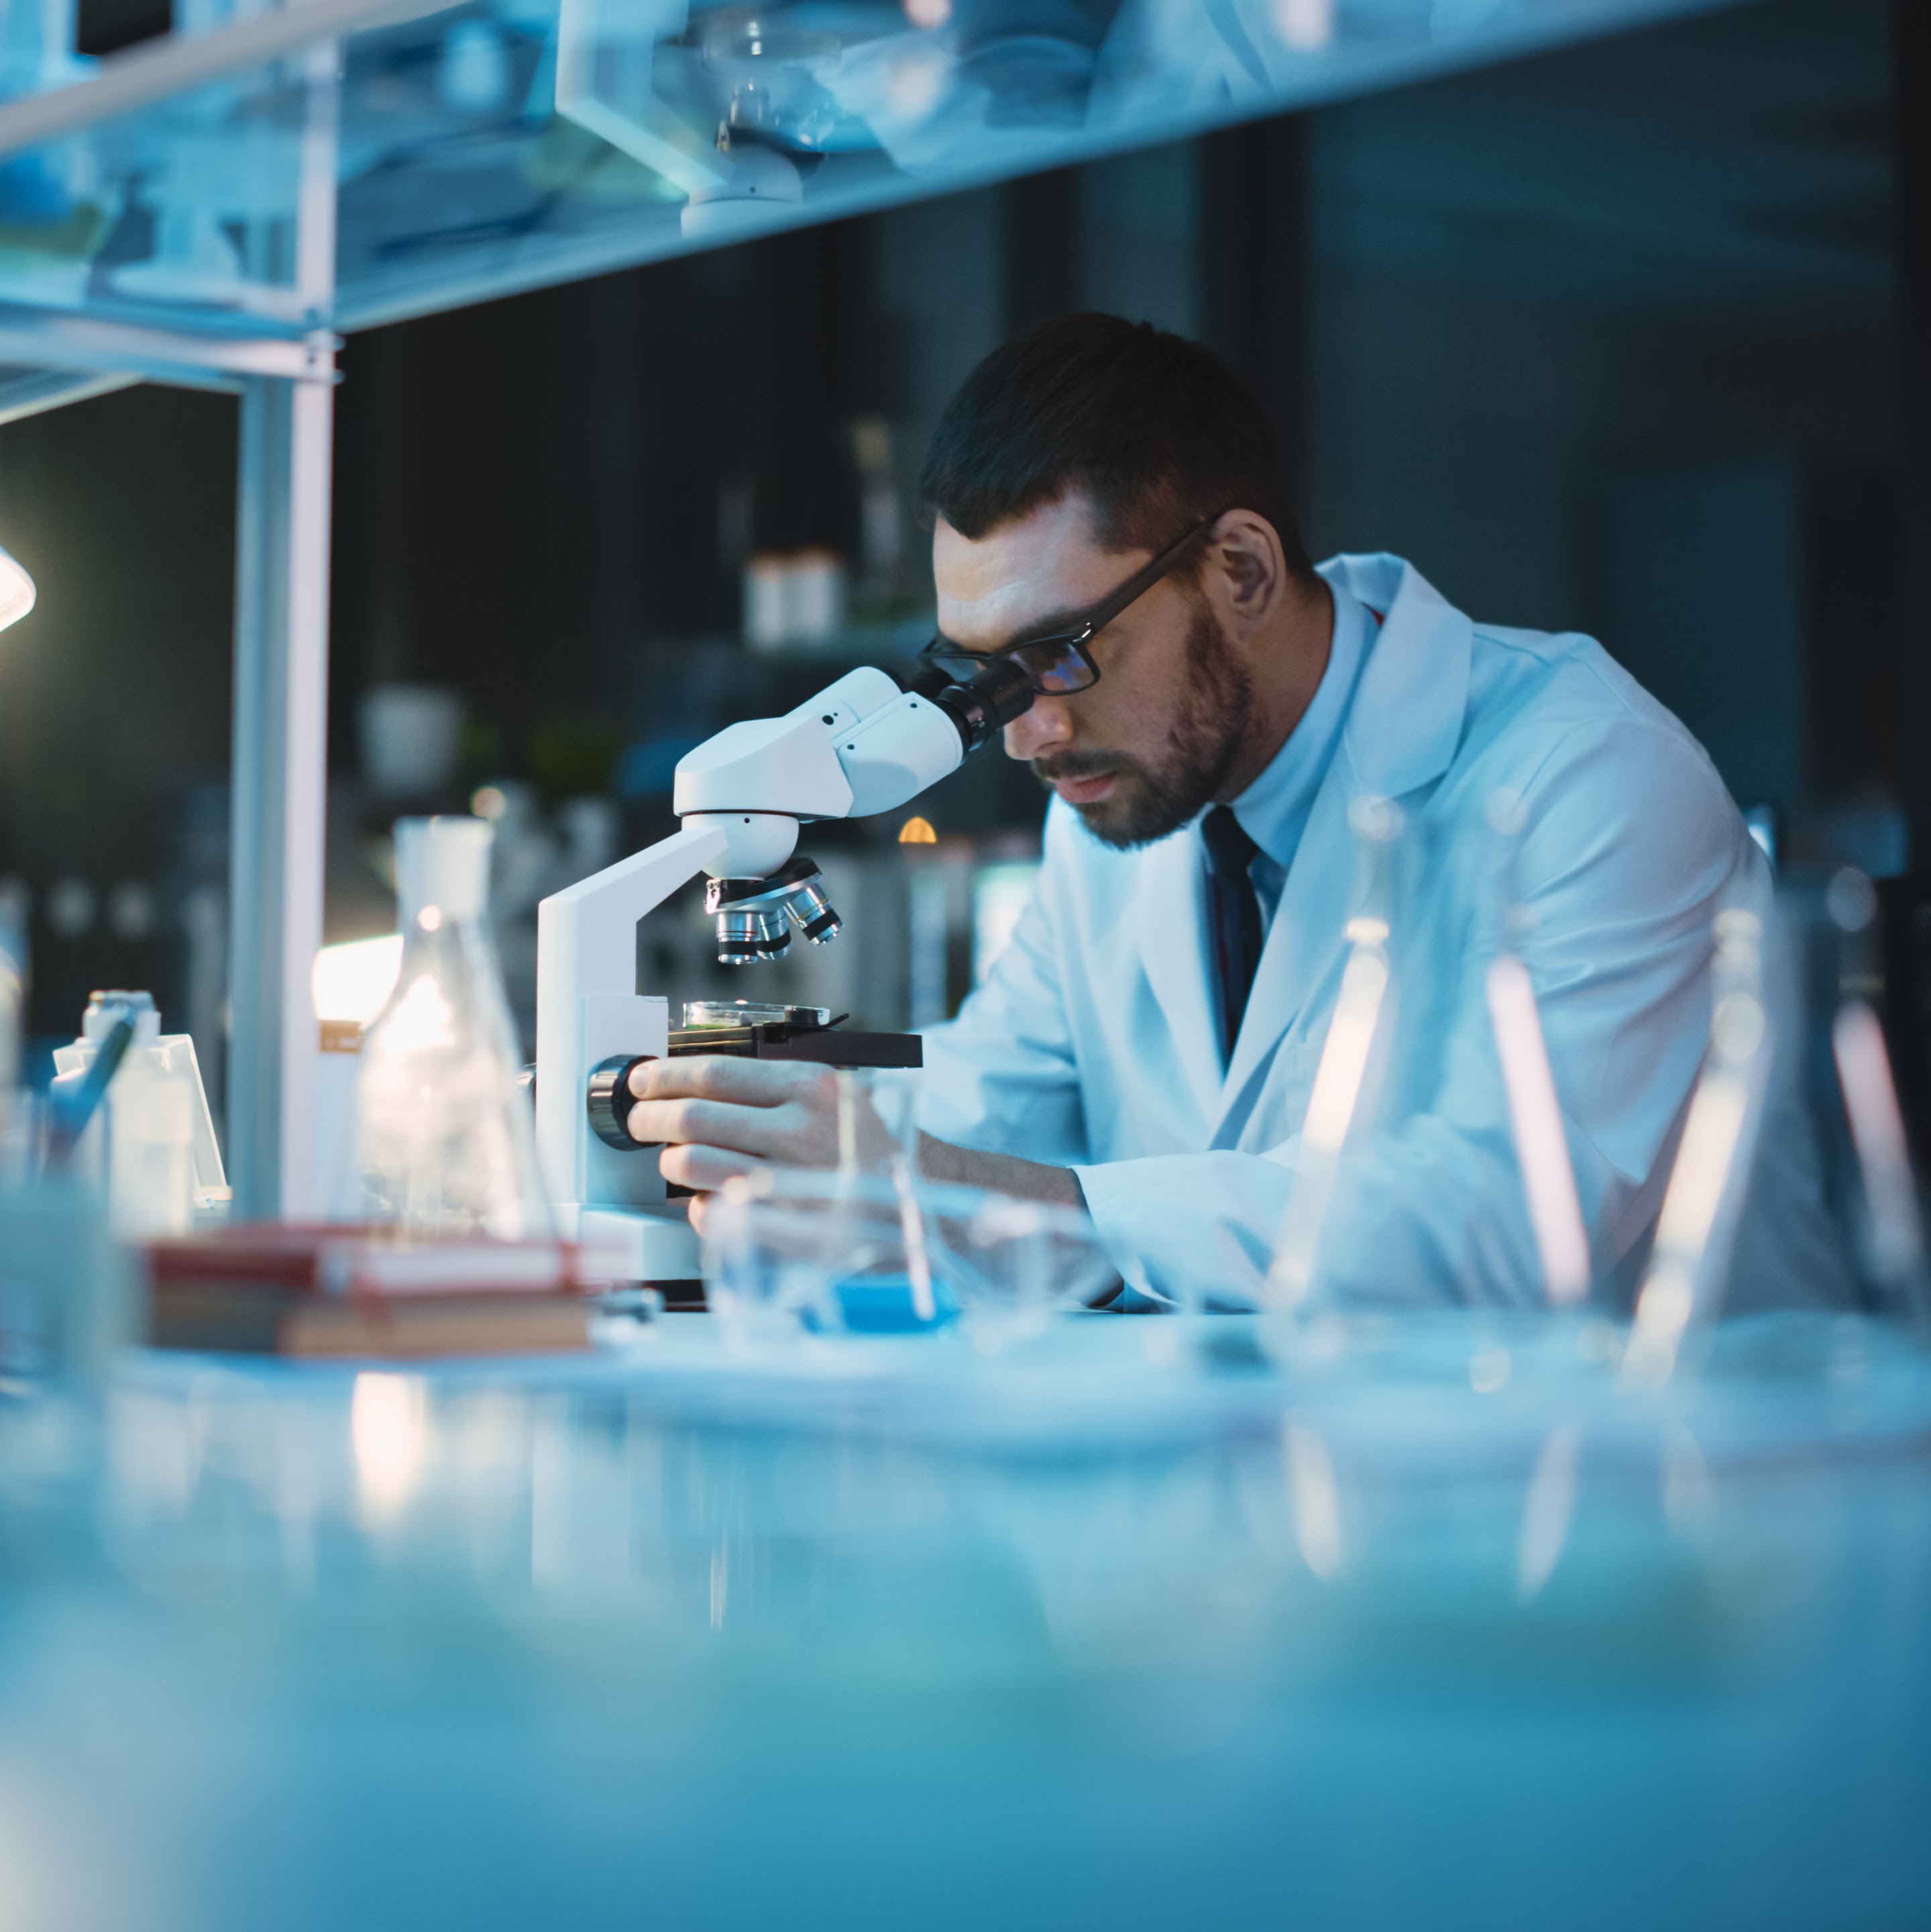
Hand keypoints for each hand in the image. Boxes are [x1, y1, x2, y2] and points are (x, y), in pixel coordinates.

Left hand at [624, 1054, 1089, 1230]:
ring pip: (691, 1165)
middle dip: (650, 1119)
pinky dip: (698, 1206)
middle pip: (692, 1117)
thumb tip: (697, 1083)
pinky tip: (707, 1199)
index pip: (714, 1073)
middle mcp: (801, 1132)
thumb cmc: (872, 1150)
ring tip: (670, 1160)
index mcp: (814, 1088)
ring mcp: (790, 1184)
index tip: (642, 1080)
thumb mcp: (837, 1097)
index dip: (664, 1075)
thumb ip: (777, 1087)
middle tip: (639, 1121)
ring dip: (669, 1162)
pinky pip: (711, 1213)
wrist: (922, 1208)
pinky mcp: (782, 1230)